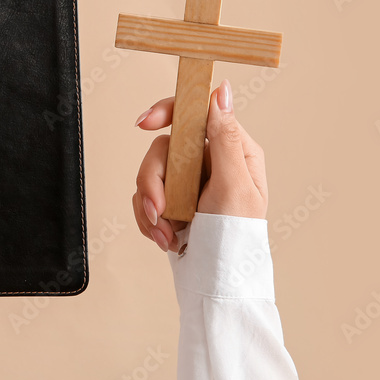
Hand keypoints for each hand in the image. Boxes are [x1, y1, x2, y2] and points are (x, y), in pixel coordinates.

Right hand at [131, 79, 267, 252]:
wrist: (219, 288)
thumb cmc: (236, 241)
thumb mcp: (235, 187)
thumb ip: (225, 139)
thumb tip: (222, 91)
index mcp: (232, 152)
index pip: (195, 115)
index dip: (166, 112)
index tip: (143, 123)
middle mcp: (209, 163)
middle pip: (164, 148)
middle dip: (153, 180)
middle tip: (158, 209)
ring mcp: (188, 184)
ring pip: (149, 174)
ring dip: (150, 207)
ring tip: (166, 233)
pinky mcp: (172, 204)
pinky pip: (144, 199)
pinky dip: (149, 220)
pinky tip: (166, 239)